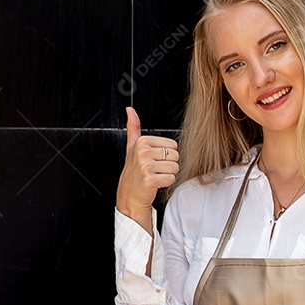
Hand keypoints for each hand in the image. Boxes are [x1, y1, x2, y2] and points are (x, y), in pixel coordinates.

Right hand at [116, 107, 178, 231]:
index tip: (153, 160)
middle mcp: (142, 152)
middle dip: (168, 165)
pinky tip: (155, 184)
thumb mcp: (132, 147)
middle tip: (154, 170)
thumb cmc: (134, 171)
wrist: (129, 195)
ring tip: (154, 177)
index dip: (166, 155)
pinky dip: (166, 183)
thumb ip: (133, 127)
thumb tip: (129, 109)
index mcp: (142, 142)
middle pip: (175, 156)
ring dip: (167, 175)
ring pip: (175, 168)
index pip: (173, 145)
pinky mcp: (149, 180)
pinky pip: (171, 178)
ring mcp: (145, 166)